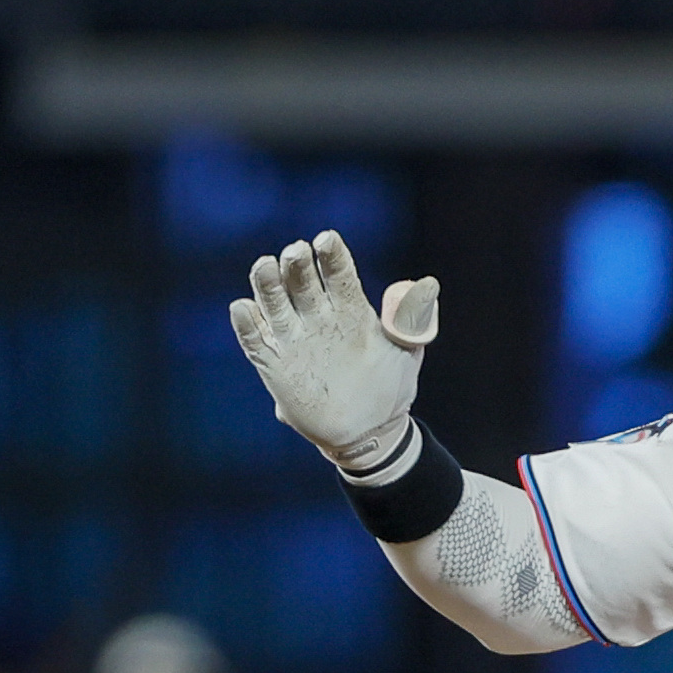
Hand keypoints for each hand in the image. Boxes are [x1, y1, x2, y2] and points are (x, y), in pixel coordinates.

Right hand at [228, 232, 440, 476]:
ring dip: (266, 282)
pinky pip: (254, 338)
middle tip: (296, 252)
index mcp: (349, 308)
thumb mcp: (407, 353)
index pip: (338, 273)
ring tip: (265, 266)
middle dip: (297, 263)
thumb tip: (428, 284)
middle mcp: (317, 316)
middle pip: (301, 280)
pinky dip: (246, 323)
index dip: (332, 255)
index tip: (326, 239)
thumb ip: (411, 320)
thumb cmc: (390, 388)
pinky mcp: (273, 363)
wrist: (370, 433)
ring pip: (272, 301)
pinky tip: (245, 309)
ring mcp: (293, 338)